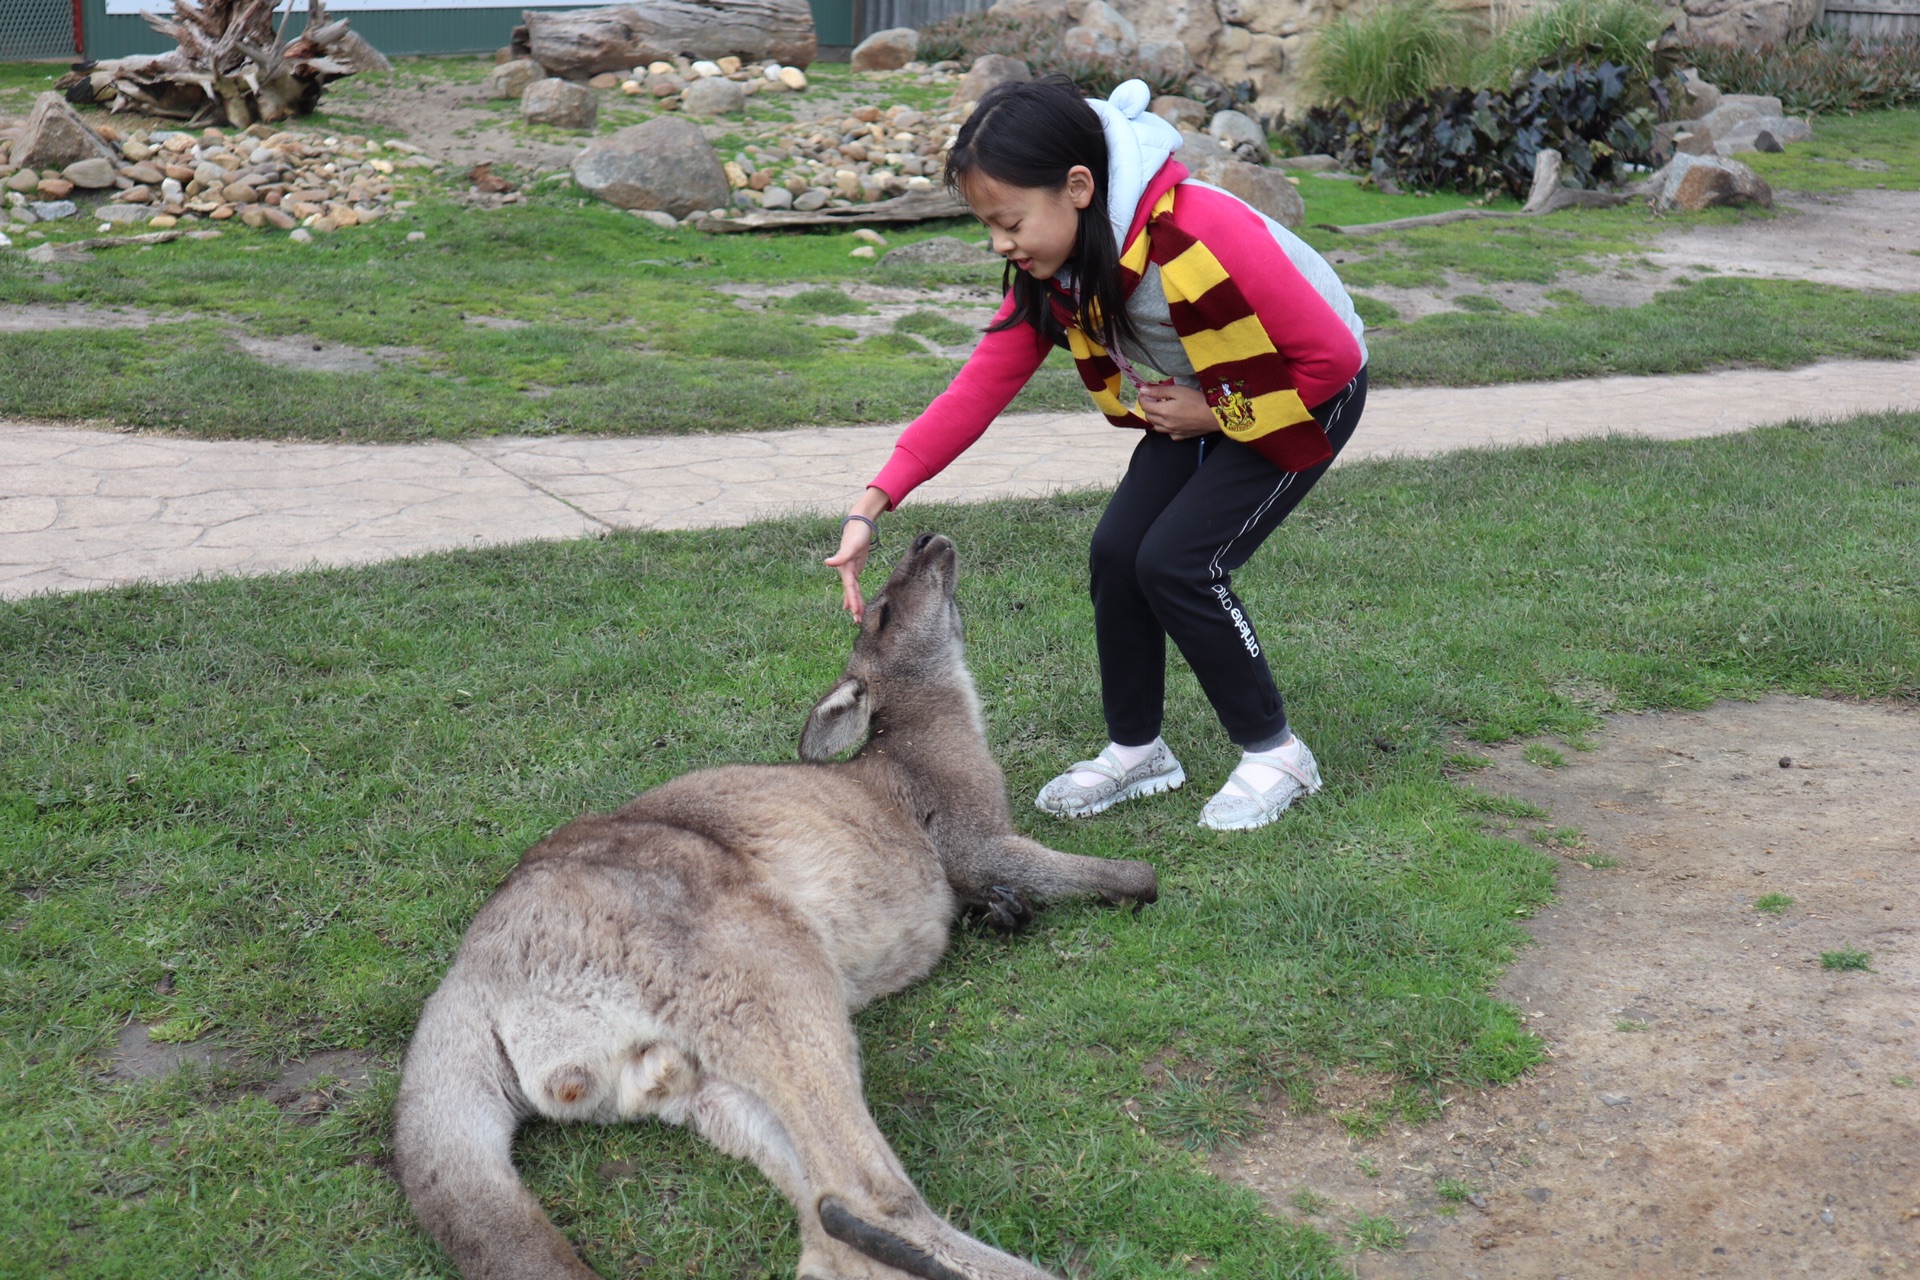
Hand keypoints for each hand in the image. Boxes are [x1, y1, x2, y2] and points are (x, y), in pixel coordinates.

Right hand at [824, 488, 888, 621]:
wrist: (859, 524)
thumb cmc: (856, 534)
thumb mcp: (850, 545)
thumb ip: (840, 556)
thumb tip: (826, 562)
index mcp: (845, 568)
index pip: (850, 588)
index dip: (853, 600)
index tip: (855, 613)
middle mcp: (846, 572)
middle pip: (851, 593)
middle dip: (854, 607)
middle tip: (858, 622)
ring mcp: (850, 571)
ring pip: (853, 591)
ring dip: (855, 603)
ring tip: (857, 618)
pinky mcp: (855, 568)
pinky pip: (855, 586)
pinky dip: (855, 595)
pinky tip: (854, 605)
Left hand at [1137, 382, 1219, 439]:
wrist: (1215, 416)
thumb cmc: (1198, 400)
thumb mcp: (1178, 390)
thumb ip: (1159, 391)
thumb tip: (1142, 389)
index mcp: (1163, 412)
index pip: (1145, 405)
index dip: (1142, 397)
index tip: (1144, 391)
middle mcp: (1165, 424)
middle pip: (1149, 416)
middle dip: (1148, 406)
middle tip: (1154, 398)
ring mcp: (1173, 432)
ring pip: (1156, 427)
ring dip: (1155, 417)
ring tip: (1161, 408)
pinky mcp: (1181, 436)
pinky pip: (1168, 433)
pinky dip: (1165, 427)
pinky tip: (1171, 420)